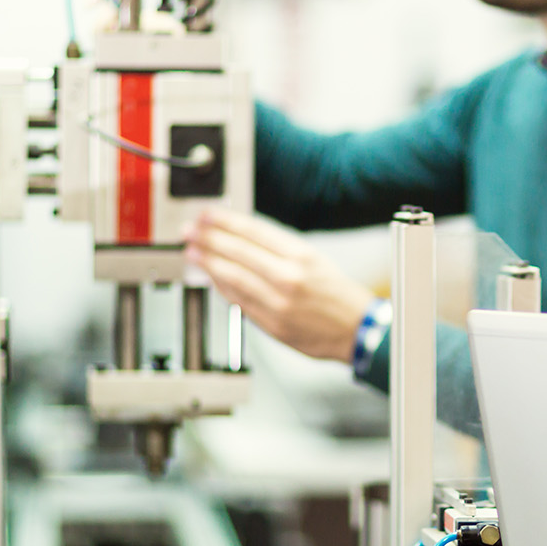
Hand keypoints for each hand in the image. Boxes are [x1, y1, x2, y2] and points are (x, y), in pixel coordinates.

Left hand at [182, 208, 373, 362]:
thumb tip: (242, 240)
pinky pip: (239, 301)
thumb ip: (279, 250)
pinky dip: (222, 287)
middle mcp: (289, 277)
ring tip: (192, 252)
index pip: (254, 232)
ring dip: (208, 263)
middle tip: (190, 231)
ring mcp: (278, 302)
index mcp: (301, 256)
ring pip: (233, 277)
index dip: (226, 221)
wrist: (357, 330)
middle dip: (208, 239)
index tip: (208, 215)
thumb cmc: (337, 295)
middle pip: (238, 252)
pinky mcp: (271, 324)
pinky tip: (211, 278)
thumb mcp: (314, 260)